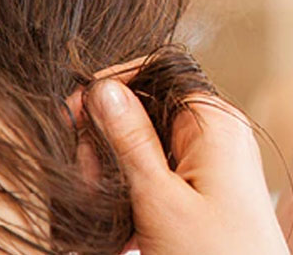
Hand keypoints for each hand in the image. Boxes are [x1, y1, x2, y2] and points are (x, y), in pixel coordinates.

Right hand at [73, 66, 288, 253]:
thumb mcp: (159, 199)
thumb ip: (130, 140)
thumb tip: (103, 87)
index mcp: (215, 122)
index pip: (157, 72)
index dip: (113, 86)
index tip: (74, 114)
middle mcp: (219, 133)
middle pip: (148, 106)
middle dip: (108, 136)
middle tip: (88, 177)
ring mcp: (215, 161)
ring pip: (149, 143)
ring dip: (116, 167)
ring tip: (101, 204)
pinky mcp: (208, 190)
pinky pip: (161, 171)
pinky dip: (134, 188)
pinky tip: (117, 220)